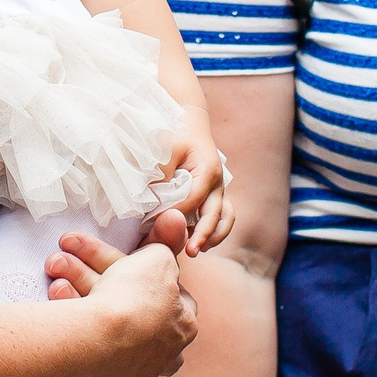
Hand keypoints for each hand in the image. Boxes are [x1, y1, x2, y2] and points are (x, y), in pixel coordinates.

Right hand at [42, 214, 196, 376]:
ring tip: (54, 267)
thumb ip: (165, 241)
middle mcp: (162, 351)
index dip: (138, 267)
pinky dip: (70, 313)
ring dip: (76, 287)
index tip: (114, 256)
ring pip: (102, 319)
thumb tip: (176, 219)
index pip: (166, 291)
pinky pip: (86, 340)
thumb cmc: (136, 298)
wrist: (100, 342)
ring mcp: (133, 370)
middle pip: (126, 303)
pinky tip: (55, 292)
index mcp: (183, 325)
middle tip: (66, 254)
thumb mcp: (157, 258)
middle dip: (93, 273)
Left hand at [161, 113, 233, 254]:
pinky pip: (221, 218)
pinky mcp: (214, 197)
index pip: (193, 199)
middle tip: (189, 251)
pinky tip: (194, 241)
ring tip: (194, 250)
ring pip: (224, 219)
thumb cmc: (176, 134)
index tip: (155, 225)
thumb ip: (161, 173)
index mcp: (208, 170)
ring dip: (212, 236)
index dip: (175, 213)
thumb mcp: (166, 148)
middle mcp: (217, 183)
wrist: (190, 125)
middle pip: (215, 214)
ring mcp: (218, 191)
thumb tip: (151, 201)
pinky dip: (211, 232)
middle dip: (203, 235)